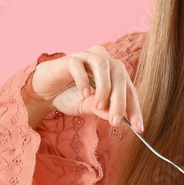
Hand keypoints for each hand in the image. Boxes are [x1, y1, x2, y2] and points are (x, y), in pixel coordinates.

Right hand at [25, 45, 143, 131]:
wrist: (45, 91)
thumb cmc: (70, 96)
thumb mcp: (88, 107)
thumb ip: (102, 110)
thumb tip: (118, 119)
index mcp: (113, 73)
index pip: (129, 89)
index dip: (135, 109)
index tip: (139, 128)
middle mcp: (104, 61)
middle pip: (120, 76)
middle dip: (120, 101)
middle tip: (116, 121)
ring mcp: (87, 56)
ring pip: (103, 65)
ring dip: (104, 88)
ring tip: (98, 106)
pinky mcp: (70, 58)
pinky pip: (80, 65)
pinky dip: (84, 80)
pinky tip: (83, 93)